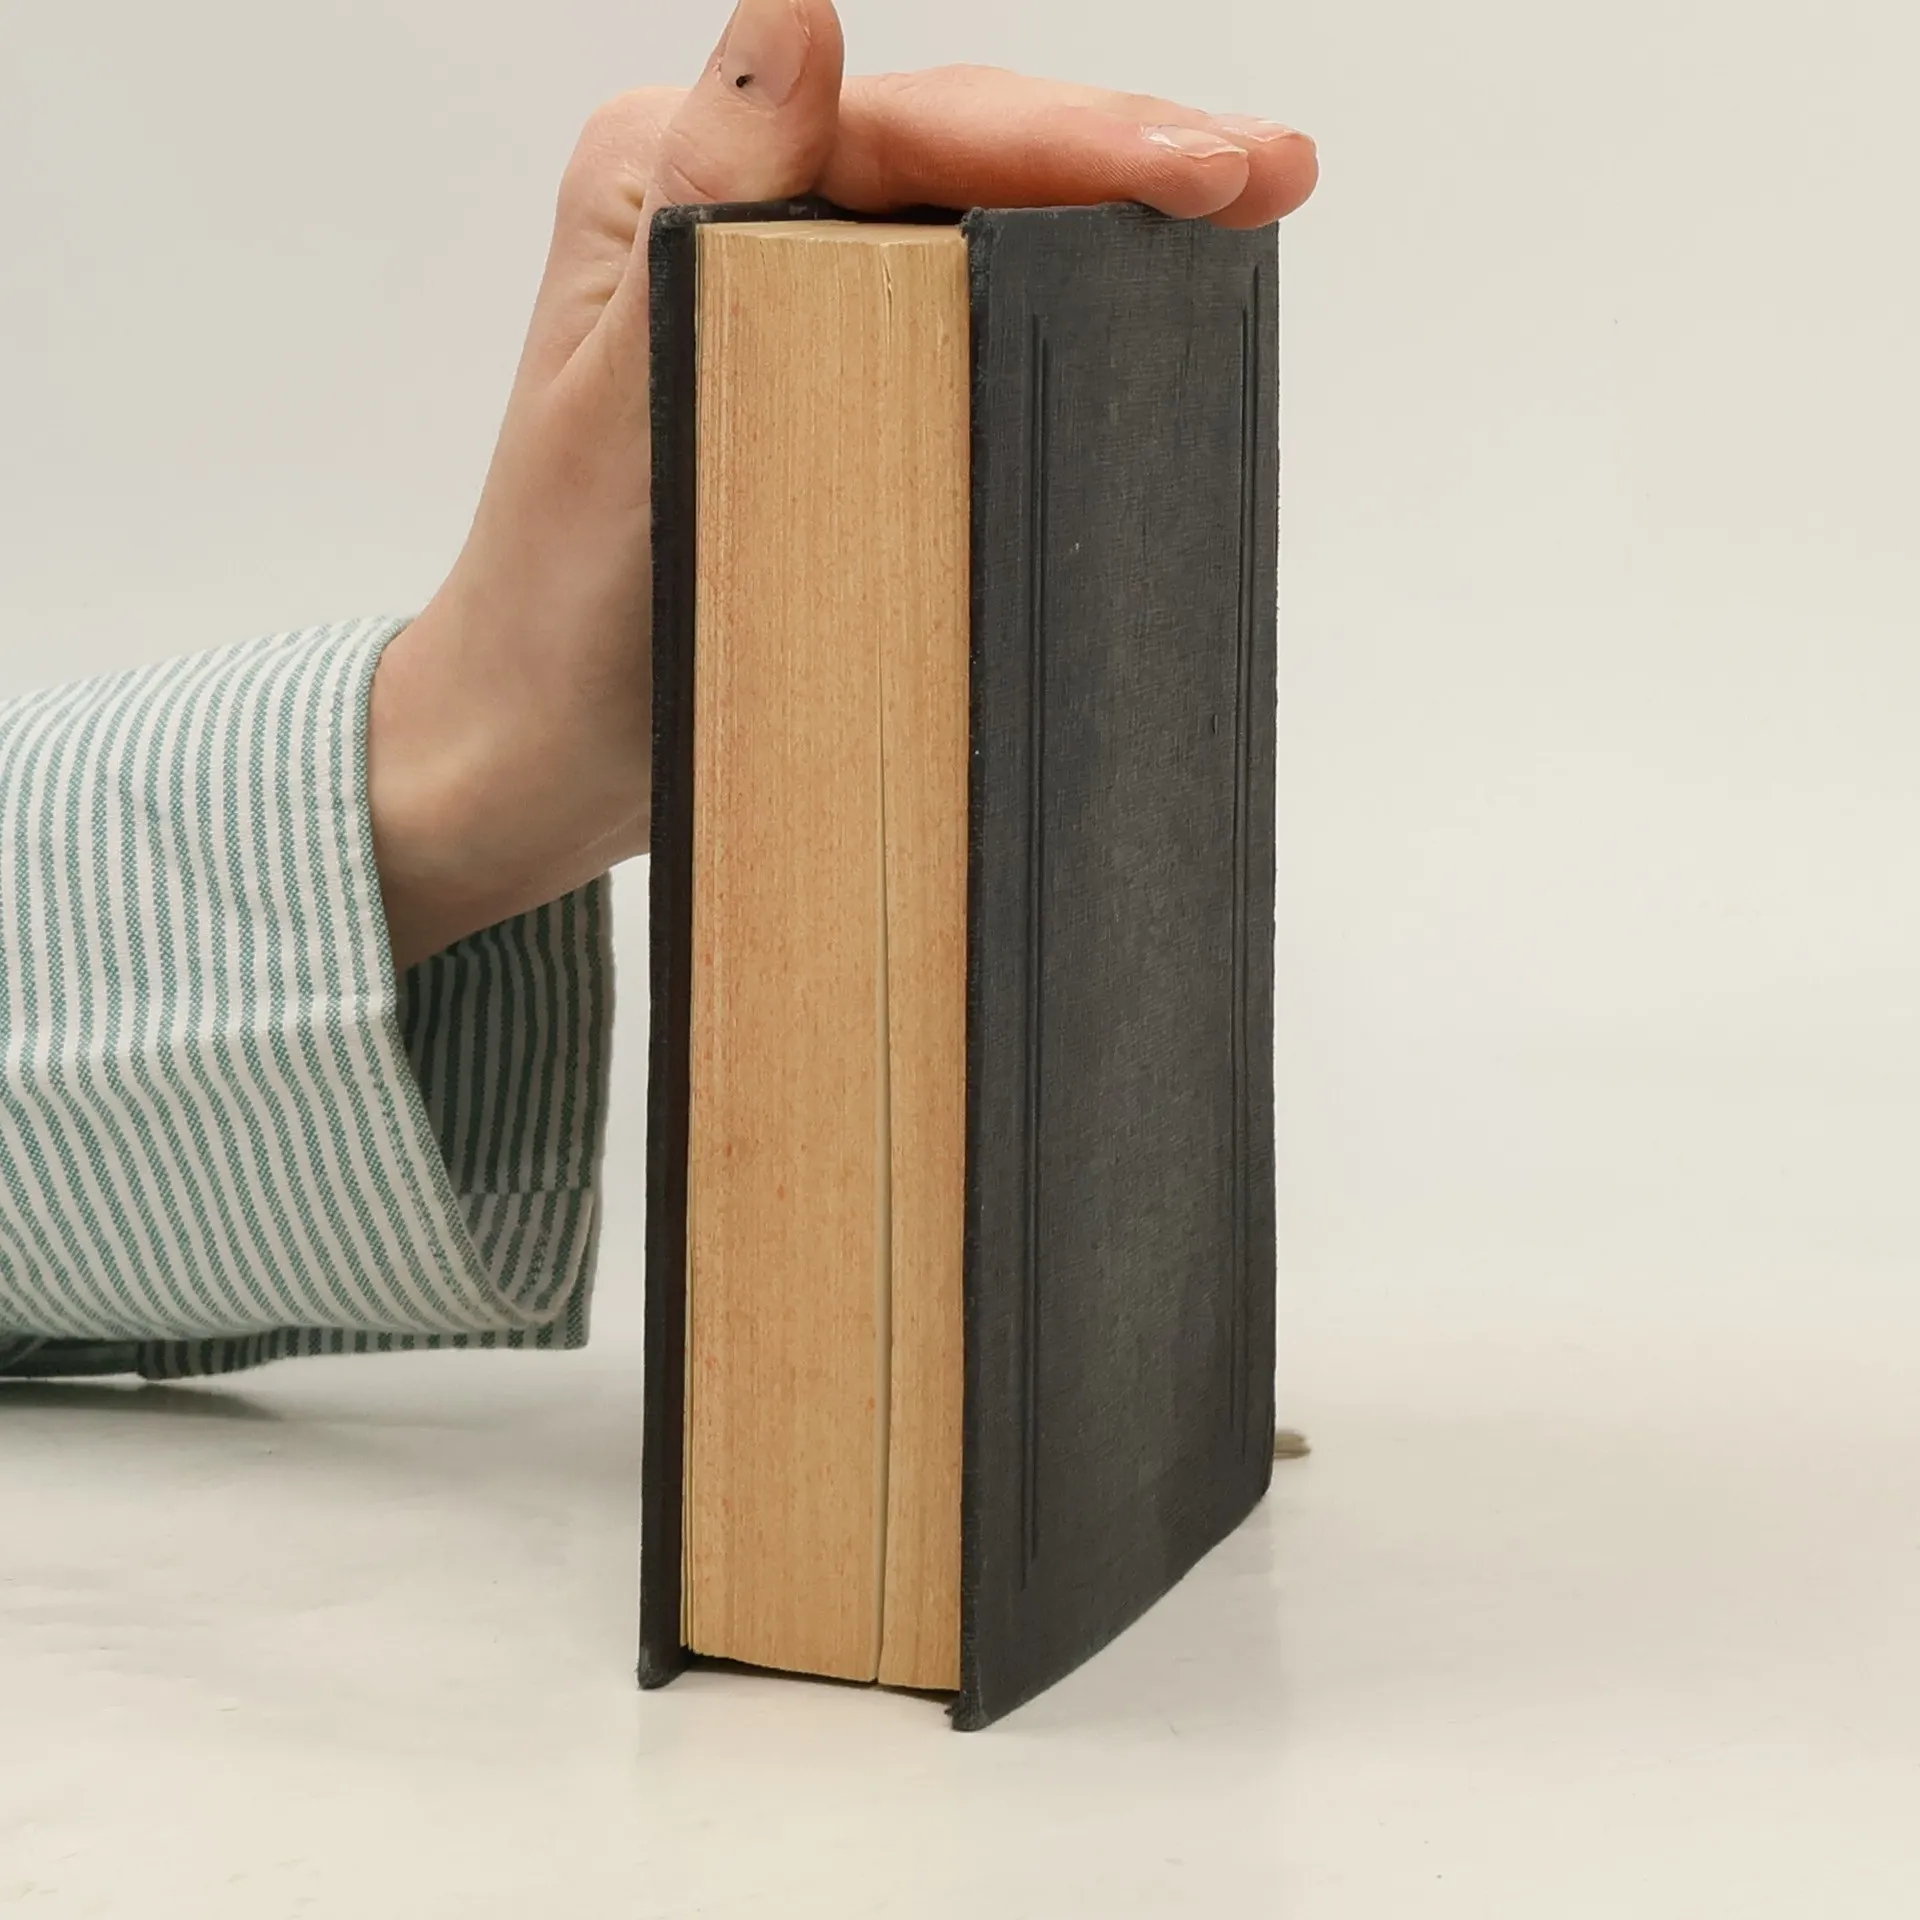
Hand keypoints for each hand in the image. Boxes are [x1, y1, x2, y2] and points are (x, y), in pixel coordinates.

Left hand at [367, 0, 1318, 969]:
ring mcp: (788, 297)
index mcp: (677, 180)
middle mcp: (734, 213)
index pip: (910, 129)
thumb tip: (793, 14)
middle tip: (1275, 176)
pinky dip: (1058, 311)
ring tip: (1244, 215)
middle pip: (961, 154)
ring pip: (976, 226)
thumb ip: (707, 210)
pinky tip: (1140, 307)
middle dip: (1126, 157)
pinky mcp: (827, 383)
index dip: (1075, 140)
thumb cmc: (560, 602)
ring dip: (1109, 220)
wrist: (546, 742)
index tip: (1215, 166)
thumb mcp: (623, 403)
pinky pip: (961, 320)